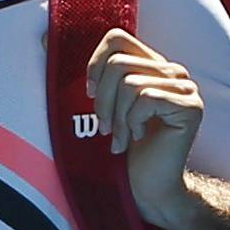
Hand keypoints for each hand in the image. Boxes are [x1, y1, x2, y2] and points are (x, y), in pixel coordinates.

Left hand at [86, 28, 203, 223]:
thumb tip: (40, 38)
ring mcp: (185, 88)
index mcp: (151, 67)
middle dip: (104, 101)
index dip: (96, 64)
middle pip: (119, 63)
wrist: (146, 190)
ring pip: (130, 82)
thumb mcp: (102, 107)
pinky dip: (133, 122)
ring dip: (118, 117)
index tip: (91, 96)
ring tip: (121, 139)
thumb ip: (88, 74)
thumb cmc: (122, 153)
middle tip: (106, 129)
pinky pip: (146, 98)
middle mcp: (172, 72)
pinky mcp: (190, 106)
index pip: (117, 39)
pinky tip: (138, 139)